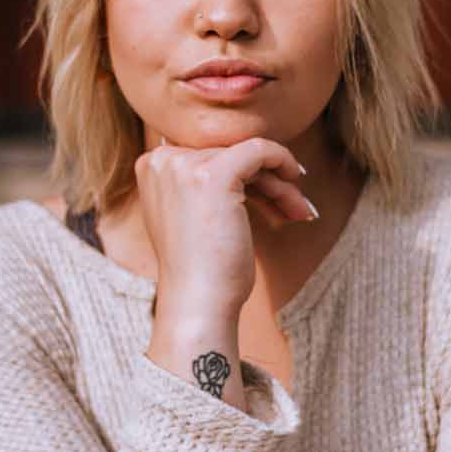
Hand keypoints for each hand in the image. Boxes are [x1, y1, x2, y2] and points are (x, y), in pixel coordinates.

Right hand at [135, 136, 314, 317]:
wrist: (199, 302)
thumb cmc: (202, 269)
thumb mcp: (192, 214)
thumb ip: (203, 182)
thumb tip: (249, 156)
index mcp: (152, 167)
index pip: (209, 153)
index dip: (244, 172)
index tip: (270, 192)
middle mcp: (162, 160)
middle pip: (229, 152)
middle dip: (266, 179)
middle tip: (294, 206)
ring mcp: (185, 166)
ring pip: (248, 155)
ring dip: (278, 183)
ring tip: (298, 209)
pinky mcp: (213, 175)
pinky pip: (259, 149)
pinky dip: (283, 160)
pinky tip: (297, 181)